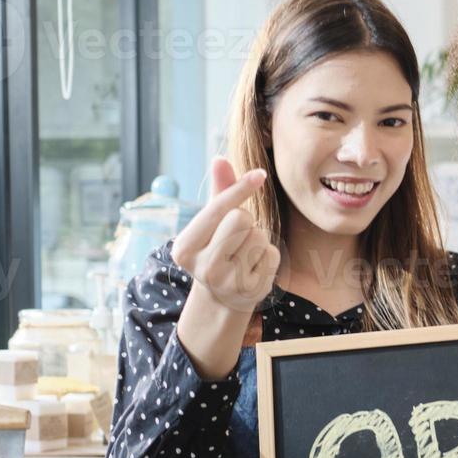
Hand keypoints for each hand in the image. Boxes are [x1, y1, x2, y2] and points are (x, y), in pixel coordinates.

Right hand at [170, 157, 280, 312]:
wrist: (222, 298)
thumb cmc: (217, 249)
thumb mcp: (212, 223)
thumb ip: (218, 192)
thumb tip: (220, 158)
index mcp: (184, 247)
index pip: (218, 209)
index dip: (240, 188)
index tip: (260, 174)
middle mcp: (203, 267)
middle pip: (242, 218)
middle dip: (246, 220)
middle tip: (236, 237)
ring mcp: (228, 282)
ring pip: (259, 235)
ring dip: (258, 238)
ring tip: (244, 254)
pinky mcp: (252, 291)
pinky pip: (272, 253)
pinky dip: (268, 256)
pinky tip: (254, 267)